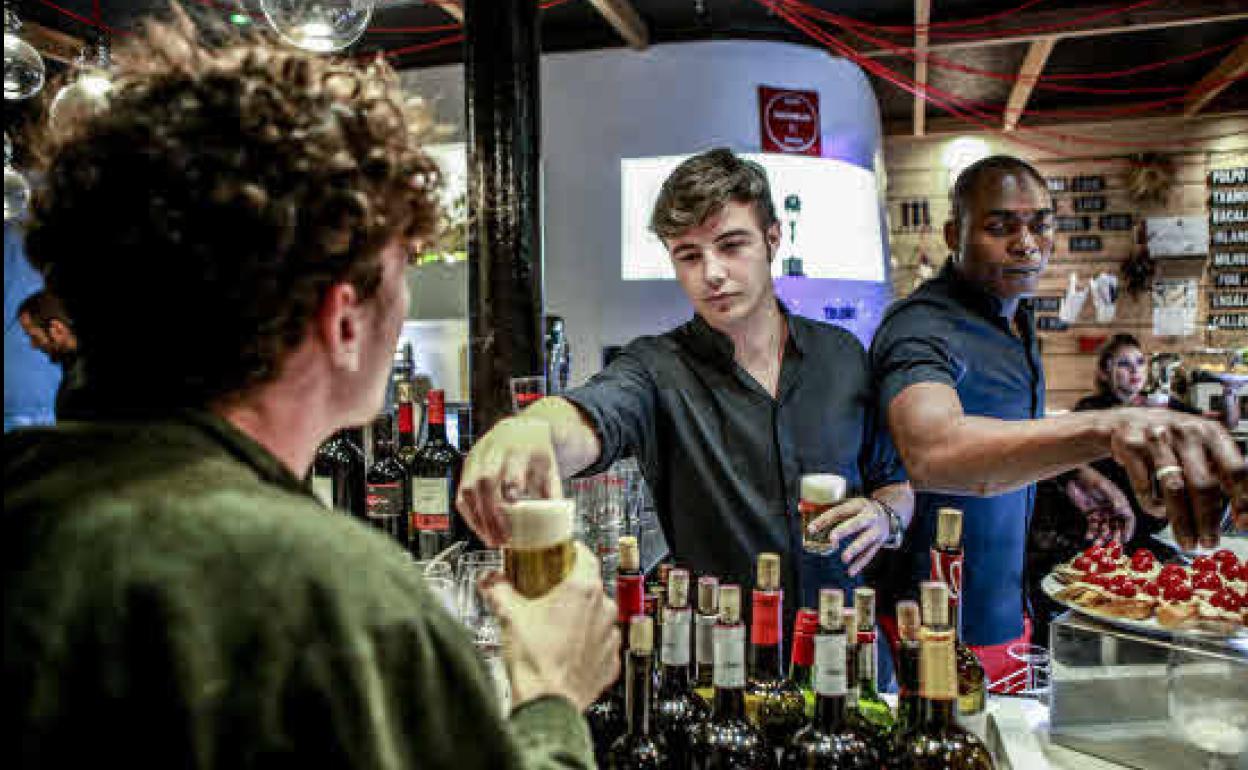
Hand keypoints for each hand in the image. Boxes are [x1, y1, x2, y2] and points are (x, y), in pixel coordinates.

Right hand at [456, 415, 563, 545]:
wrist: (521, 429)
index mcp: (520, 449)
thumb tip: (557, 522)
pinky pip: (461, 493)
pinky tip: (480, 529)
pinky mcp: (468, 466)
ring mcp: (478, 458)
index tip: (516, 515)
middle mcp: (495, 451)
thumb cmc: (536, 451)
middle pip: (485, 482)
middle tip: (501, 539)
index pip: (511, 471)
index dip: (511, 493)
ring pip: (468, 489)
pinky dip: (469, 514)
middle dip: (491, 514)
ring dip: (478, 518)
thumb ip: (552, 492)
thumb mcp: (549, 467)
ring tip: (491, 539)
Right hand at [482, 542, 619, 711]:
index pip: (584, 555)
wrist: (547, 704)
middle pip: (590, 586)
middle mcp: (603, 610)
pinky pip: (601, 644)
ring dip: (580, 618)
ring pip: (597, 616)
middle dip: (569, 588)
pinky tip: (565, 650)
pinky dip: (586, 644)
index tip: (559, 554)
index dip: (570, 552)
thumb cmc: (535, 662)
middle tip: (547, 595)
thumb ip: (498, 590)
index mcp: (583, 590)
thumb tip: (490, 581)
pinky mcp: (610, 661)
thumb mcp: (509, 616)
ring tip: (554, 627)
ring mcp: (609, 636)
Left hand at [806, 497, 890, 576]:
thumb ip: (829, 510)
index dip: (825, 519)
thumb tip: (802, 512)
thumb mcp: (849, 504)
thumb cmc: (861, 509)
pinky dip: (861, 563)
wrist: (889, 512)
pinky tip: (851, 572)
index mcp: (858, 505)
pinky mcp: (879, 542)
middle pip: (856, 524)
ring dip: (855, 549)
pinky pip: (870, 554)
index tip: (812, 528)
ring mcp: (876, 530)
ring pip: (866, 540)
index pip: (839, 511)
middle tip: (832, 539)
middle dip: (844, 531)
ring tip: (844, 558)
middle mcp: (869, 517)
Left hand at [1064, 467, 1134, 542]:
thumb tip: (1120, 508)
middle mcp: (1112, 509)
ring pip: (1105, 529)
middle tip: (1111, 546)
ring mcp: (1101, 512)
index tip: (1126, 539)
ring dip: (1102, 537)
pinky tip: (1088, 537)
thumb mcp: (1102, 486)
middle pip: (1117, 526)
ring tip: (1097, 544)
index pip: (1129, 519)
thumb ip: (1112, 497)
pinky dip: (1091, 533)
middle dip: (1115, 537)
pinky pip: (1093, 526)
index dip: (1129, 530)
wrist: (1075, 476)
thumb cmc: (1092, 478)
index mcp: (1120, 502)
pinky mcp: (1090, 514)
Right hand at [1103, 408, 1246, 549]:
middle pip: (1203, 483)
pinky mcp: (1129, 445)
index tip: (1243, 523)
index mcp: (1209, 432)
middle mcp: (1185, 431)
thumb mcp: (1194, 444)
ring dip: (1182, 521)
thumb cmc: (1163, 438)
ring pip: (1174, 488)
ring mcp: (1156, 438)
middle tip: (1209, 543)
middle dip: (1208, 519)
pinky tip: (1158, 512)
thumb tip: (1240, 510)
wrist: (1115, 419)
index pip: (1235, 468)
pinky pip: (1144, 485)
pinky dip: (1152, 504)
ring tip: (1187, 541)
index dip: (1242, 498)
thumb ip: (1216, 468)